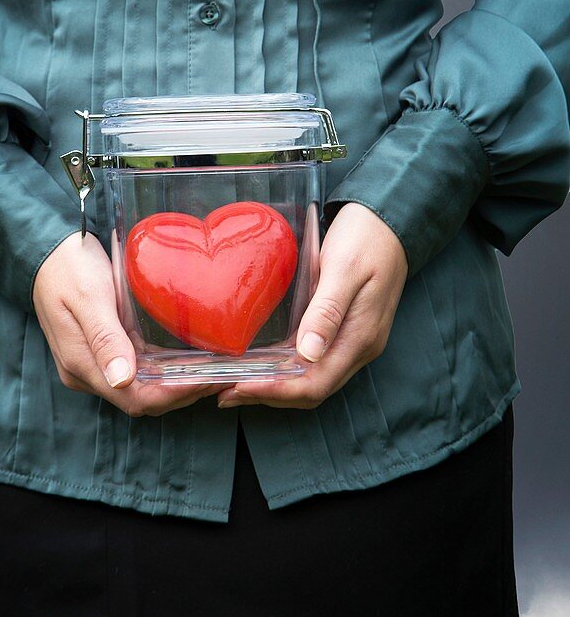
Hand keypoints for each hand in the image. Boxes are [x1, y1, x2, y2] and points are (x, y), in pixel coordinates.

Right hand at [32, 232, 232, 416]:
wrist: (46, 248)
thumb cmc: (68, 266)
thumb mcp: (90, 297)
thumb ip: (105, 338)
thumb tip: (123, 379)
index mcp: (82, 365)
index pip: (136, 398)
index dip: (174, 395)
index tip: (209, 380)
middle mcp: (87, 372)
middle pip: (141, 398)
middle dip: (182, 392)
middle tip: (222, 374)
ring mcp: (94, 362)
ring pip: (142, 386)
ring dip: (176, 383)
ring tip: (213, 369)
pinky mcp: (102, 348)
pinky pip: (137, 368)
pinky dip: (163, 369)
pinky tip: (187, 360)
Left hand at [217, 203, 408, 409]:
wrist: (390, 221)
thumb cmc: (367, 238)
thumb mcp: (344, 268)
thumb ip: (327, 310)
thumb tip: (308, 352)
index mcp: (360, 337)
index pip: (315, 384)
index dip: (276, 391)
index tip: (240, 387)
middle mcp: (359, 348)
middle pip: (312, 389)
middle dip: (269, 395)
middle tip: (226, 391)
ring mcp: (353, 341)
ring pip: (313, 380)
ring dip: (276, 386)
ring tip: (236, 383)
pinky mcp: (345, 330)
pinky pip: (315, 362)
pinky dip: (287, 369)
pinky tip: (264, 364)